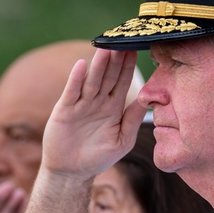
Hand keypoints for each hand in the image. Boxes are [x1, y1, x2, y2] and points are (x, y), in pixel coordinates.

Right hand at [41, 49, 146, 177]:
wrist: (72, 173)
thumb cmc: (99, 157)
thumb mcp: (122, 139)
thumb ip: (133, 119)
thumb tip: (148, 100)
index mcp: (113, 107)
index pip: (122, 81)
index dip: (128, 66)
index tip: (137, 48)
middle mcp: (97, 102)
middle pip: (108, 76)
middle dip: (115, 59)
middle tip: (123, 40)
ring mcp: (80, 104)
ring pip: (91, 81)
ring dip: (98, 65)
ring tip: (105, 48)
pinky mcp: (64, 111)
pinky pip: (71, 93)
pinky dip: (75, 79)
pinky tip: (80, 66)